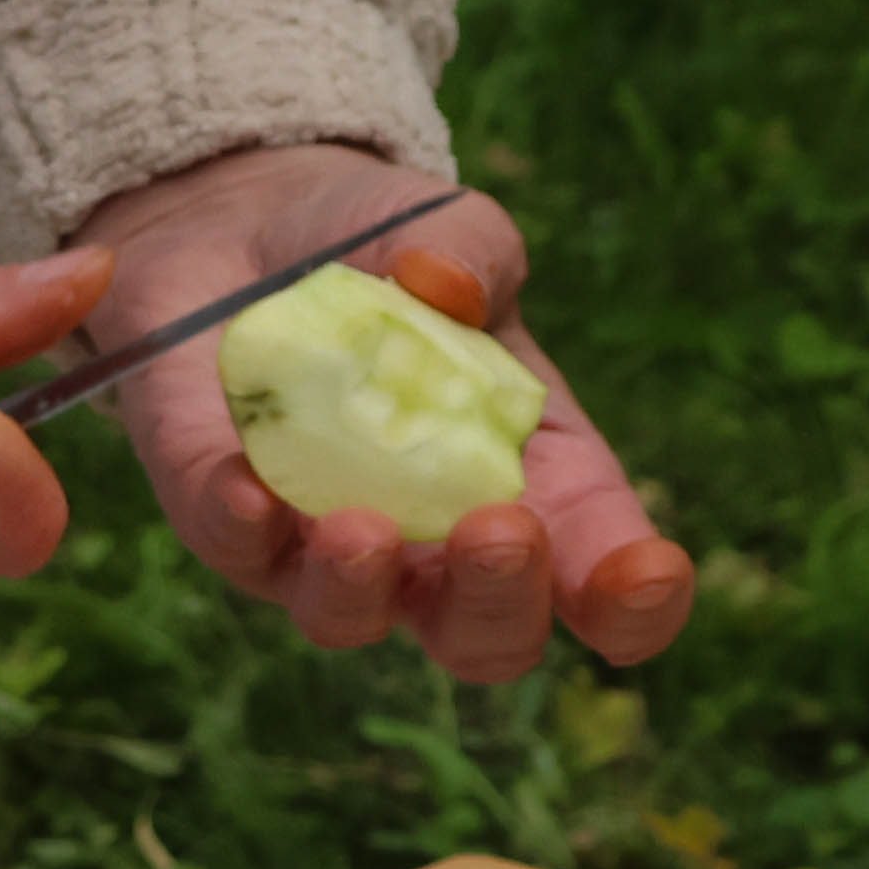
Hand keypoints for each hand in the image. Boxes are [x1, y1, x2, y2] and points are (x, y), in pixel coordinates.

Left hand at [74, 146, 692, 677]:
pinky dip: (241, 524)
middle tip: (499, 532)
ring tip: (360, 529)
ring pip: (347, 620)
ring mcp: (323, 550)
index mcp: (536, 482)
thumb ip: (475, 250)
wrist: (245, 232)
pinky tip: (246, 488)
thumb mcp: (450, 231)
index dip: (632, 601)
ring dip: (358, 587)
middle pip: (482, 636)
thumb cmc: (380, 248)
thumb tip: (450, 285)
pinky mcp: (224, 520)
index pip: (598, 574)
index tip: (644, 575)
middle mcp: (434, 543)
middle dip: (497, 602)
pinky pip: (233, 546)